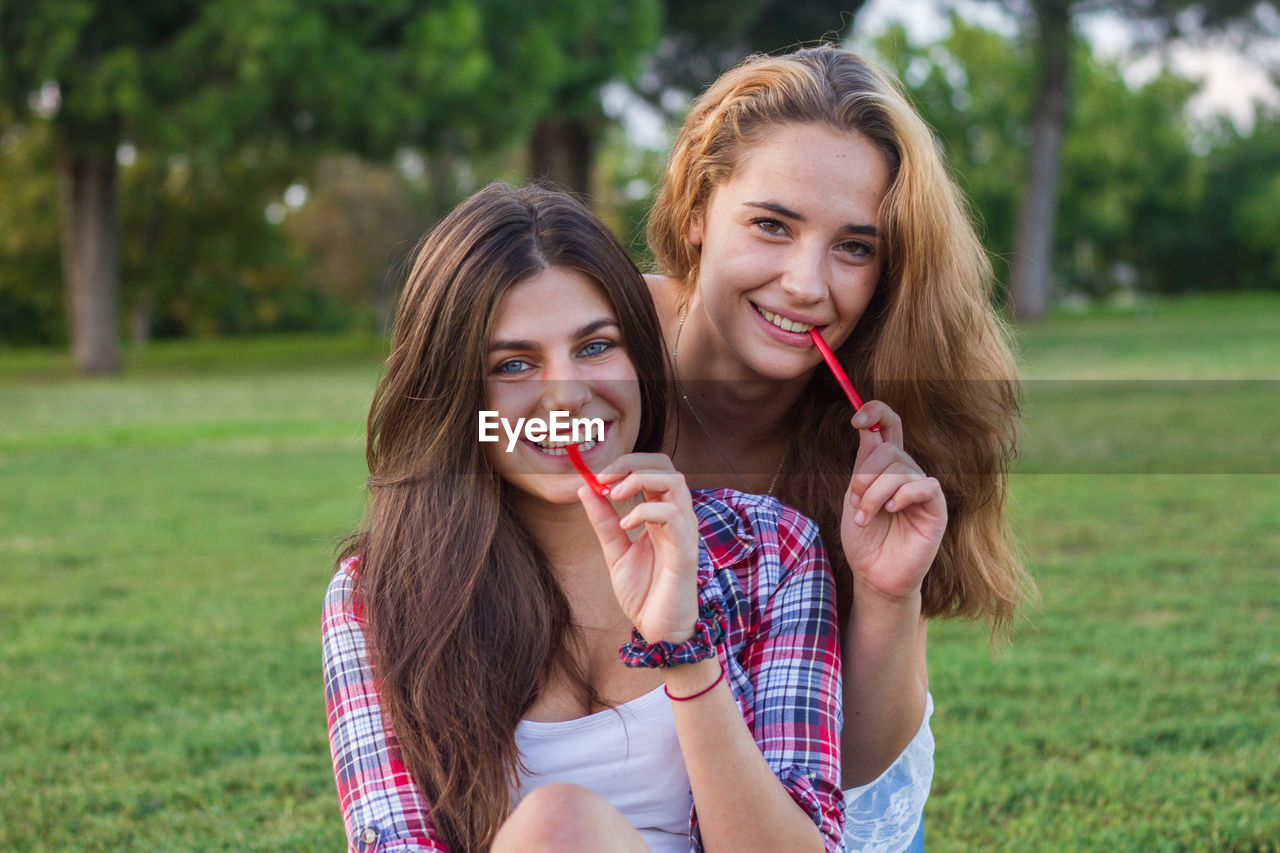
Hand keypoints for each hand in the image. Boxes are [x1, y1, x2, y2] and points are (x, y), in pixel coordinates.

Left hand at [578, 453, 700, 643]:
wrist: (658, 631)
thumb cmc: (645, 593)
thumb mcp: (615, 551)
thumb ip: (603, 521)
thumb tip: (585, 488)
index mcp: (661, 515)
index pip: (653, 470)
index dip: (626, 464)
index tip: (597, 477)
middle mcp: (676, 518)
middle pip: (667, 466)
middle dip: (633, 463)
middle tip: (604, 479)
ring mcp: (684, 532)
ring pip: (675, 482)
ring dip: (640, 480)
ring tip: (615, 495)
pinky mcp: (686, 551)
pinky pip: (674, 516)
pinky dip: (646, 512)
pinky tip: (626, 526)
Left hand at [840, 401, 947, 604]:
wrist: (873, 576)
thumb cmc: (864, 540)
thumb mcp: (854, 497)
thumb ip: (863, 464)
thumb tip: (868, 426)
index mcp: (886, 467)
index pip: (890, 424)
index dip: (876, 412)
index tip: (857, 419)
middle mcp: (907, 474)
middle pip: (889, 450)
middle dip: (864, 477)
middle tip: (856, 504)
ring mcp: (923, 491)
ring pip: (900, 470)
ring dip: (873, 494)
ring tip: (864, 518)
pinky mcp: (936, 509)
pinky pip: (924, 486)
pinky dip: (902, 496)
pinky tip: (891, 511)